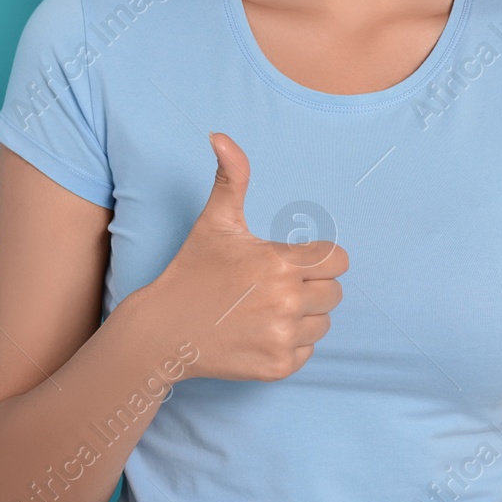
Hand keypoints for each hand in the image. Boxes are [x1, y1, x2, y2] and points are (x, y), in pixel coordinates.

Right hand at [143, 132, 348, 382]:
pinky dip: (289, 344)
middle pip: (334, 292)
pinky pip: (308, 351)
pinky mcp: (279, 366)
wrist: (163, 331)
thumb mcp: (214, 221)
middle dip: (310, 287)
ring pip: (323, 322)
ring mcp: (283, 337)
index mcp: (280, 262)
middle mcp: (287, 301)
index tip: (288, 263)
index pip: (338, 261)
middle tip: (271, 287)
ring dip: (302, 316)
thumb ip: (230, 176)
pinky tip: (258, 332)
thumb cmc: (192, 271)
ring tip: (263, 310)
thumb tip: (220, 135)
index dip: (317, 259)